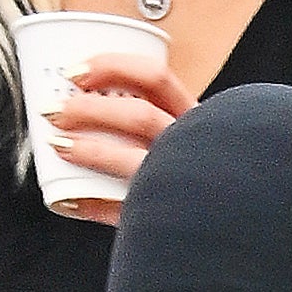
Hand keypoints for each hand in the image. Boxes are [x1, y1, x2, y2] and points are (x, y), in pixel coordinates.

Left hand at [41, 44, 198, 221]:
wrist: (236, 223)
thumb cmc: (207, 172)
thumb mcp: (191, 134)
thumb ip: (152, 116)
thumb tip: (86, 101)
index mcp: (196, 120)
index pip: (155, 78)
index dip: (110, 68)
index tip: (75, 72)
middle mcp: (193, 147)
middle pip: (140, 115)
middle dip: (87, 108)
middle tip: (55, 110)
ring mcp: (183, 183)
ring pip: (132, 160)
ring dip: (87, 149)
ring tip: (58, 144)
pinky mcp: (171, 218)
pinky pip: (125, 212)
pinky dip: (90, 205)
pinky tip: (68, 200)